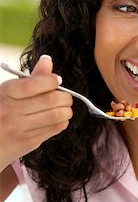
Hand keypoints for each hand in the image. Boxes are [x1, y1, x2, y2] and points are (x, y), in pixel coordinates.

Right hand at [0, 55, 72, 170]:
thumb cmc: (1, 110)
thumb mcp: (9, 92)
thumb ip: (31, 78)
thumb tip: (47, 60)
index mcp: (5, 93)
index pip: (34, 84)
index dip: (51, 80)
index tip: (57, 80)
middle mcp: (11, 111)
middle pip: (50, 100)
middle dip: (65, 97)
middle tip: (66, 96)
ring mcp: (19, 128)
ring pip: (56, 115)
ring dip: (67, 110)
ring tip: (65, 108)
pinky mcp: (28, 142)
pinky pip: (54, 129)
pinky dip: (63, 122)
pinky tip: (59, 119)